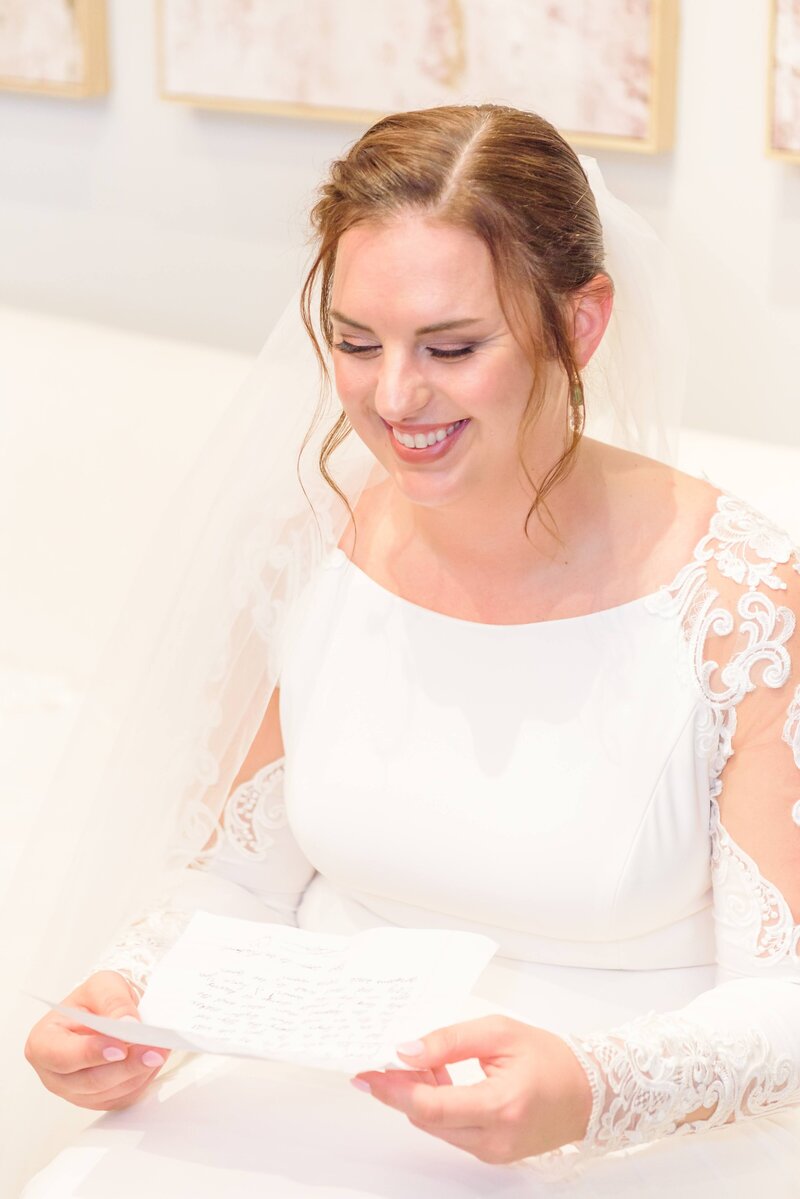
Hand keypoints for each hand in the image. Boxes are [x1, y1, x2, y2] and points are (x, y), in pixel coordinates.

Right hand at [24, 971, 170, 1110]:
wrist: (108, 1012)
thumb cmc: (95, 1000)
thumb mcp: (102, 985)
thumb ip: (113, 1001)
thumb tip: (126, 1023)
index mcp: (43, 1042)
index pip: (62, 1056)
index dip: (91, 1053)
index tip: (120, 1047)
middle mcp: (55, 1074)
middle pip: (90, 1081)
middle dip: (126, 1065)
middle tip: (153, 1050)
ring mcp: (76, 1092)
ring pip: (111, 1092)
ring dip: (139, 1072)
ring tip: (159, 1050)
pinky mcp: (99, 1100)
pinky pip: (123, 1098)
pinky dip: (142, 1079)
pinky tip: (152, 1060)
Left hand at [351, 1015, 592, 1164]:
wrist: (591, 1092)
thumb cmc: (550, 1058)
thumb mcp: (498, 1032)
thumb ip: (449, 1041)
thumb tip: (406, 1051)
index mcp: (500, 1105)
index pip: (431, 1106)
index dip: (393, 1090)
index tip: (367, 1076)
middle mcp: (495, 1139)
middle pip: (426, 1119)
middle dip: (403, 1089)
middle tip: (388, 1060)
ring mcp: (494, 1152)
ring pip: (436, 1127)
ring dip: (421, 1097)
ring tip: (425, 1065)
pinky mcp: (493, 1155)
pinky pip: (452, 1132)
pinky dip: (439, 1108)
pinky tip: (441, 1082)